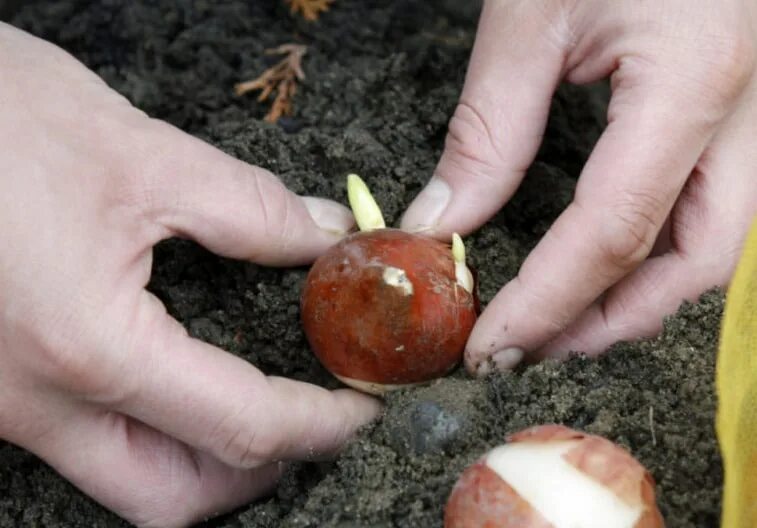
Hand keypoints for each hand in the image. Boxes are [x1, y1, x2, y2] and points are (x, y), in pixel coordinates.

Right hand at [0, 23, 379, 526]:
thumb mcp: (134, 153)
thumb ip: (245, 206)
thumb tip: (318, 234)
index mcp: (84, 348)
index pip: (238, 425)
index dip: (316, 423)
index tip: (356, 406)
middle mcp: (29, 402)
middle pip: (171, 495)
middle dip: (255, 473)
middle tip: (308, 423)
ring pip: (118, 482)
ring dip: (197, 462)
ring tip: (248, 408)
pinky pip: (75, 443)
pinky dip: (143, 431)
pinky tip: (171, 383)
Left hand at [401, 0, 756, 372]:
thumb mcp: (533, 16)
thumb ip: (490, 130)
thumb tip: (444, 223)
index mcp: (696, 82)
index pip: (612, 233)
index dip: (547, 303)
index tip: (490, 345)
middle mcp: (750, 112)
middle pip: (694, 263)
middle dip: (608, 321)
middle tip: (531, 346)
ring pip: (716, 246)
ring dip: (639, 298)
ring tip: (562, 321)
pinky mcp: (742, 113)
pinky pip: (711, 207)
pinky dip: (655, 253)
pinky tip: (605, 264)